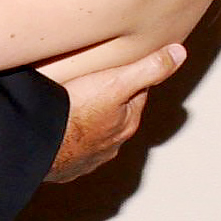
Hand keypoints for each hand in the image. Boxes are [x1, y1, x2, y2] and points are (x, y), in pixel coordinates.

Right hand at [45, 45, 185, 182]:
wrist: (40, 143)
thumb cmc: (76, 112)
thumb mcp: (117, 82)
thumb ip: (149, 68)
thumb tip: (179, 53)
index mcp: (127, 122)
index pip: (137, 95)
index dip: (131, 78)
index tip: (122, 67)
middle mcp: (112, 144)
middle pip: (116, 116)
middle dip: (109, 101)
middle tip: (94, 83)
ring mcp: (89, 158)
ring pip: (94, 135)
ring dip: (88, 123)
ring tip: (74, 106)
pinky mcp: (66, 167)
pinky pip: (71, 151)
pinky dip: (69, 142)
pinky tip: (58, 133)